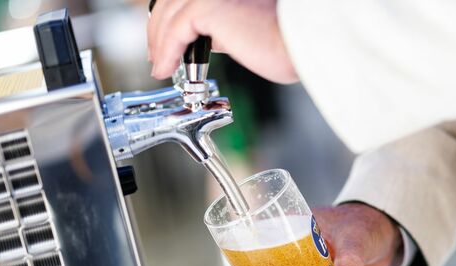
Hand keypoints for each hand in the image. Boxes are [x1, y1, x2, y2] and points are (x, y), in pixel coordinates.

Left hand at [146, 0, 297, 83]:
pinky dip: (166, 52)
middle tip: (156, 56)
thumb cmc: (284, 41)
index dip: (168, 18)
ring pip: (169, 15)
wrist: (299, 45)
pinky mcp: (207, 8)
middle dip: (158, 30)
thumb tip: (206, 38)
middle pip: (170, 2)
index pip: (185, 0)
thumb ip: (222, 27)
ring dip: (159, 44)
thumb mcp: (244, 28)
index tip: (163, 42)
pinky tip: (165, 68)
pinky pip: (175, 32)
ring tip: (160, 67)